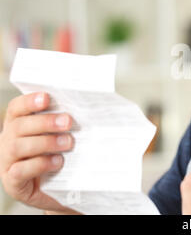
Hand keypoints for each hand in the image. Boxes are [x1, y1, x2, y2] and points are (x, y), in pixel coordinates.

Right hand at [0, 92, 78, 213]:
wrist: (58, 188)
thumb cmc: (59, 155)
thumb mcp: (60, 136)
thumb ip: (63, 123)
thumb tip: (85, 109)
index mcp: (18, 125)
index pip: (17, 108)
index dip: (29, 101)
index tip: (47, 98)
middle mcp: (8, 141)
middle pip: (19, 126)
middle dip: (45, 122)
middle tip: (68, 122)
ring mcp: (7, 162)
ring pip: (18, 147)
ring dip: (46, 142)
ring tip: (68, 142)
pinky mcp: (13, 182)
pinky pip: (20, 171)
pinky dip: (39, 164)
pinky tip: (57, 162)